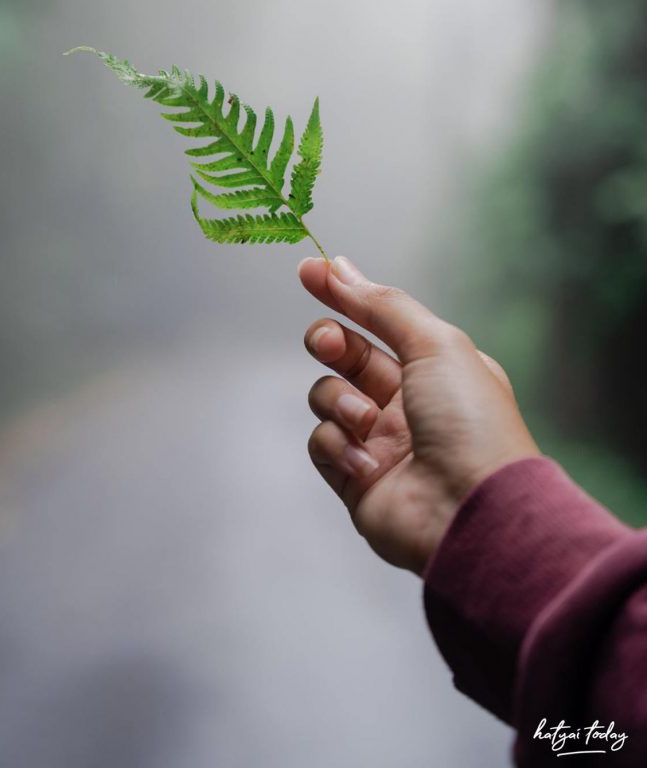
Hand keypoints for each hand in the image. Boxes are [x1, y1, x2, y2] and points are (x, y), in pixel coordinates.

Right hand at [299, 255, 539, 575]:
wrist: (472, 513)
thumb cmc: (470, 424)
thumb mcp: (434, 344)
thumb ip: (382, 305)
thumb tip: (339, 267)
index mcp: (435, 367)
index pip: (378, 320)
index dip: (343, 295)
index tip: (308, 271)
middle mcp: (406, 401)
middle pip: (346, 355)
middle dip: (330, 342)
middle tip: (330, 343)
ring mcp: (380, 440)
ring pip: (327, 397)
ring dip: (338, 401)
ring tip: (366, 420)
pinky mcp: (355, 478)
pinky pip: (322, 443)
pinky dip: (338, 446)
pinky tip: (367, 462)